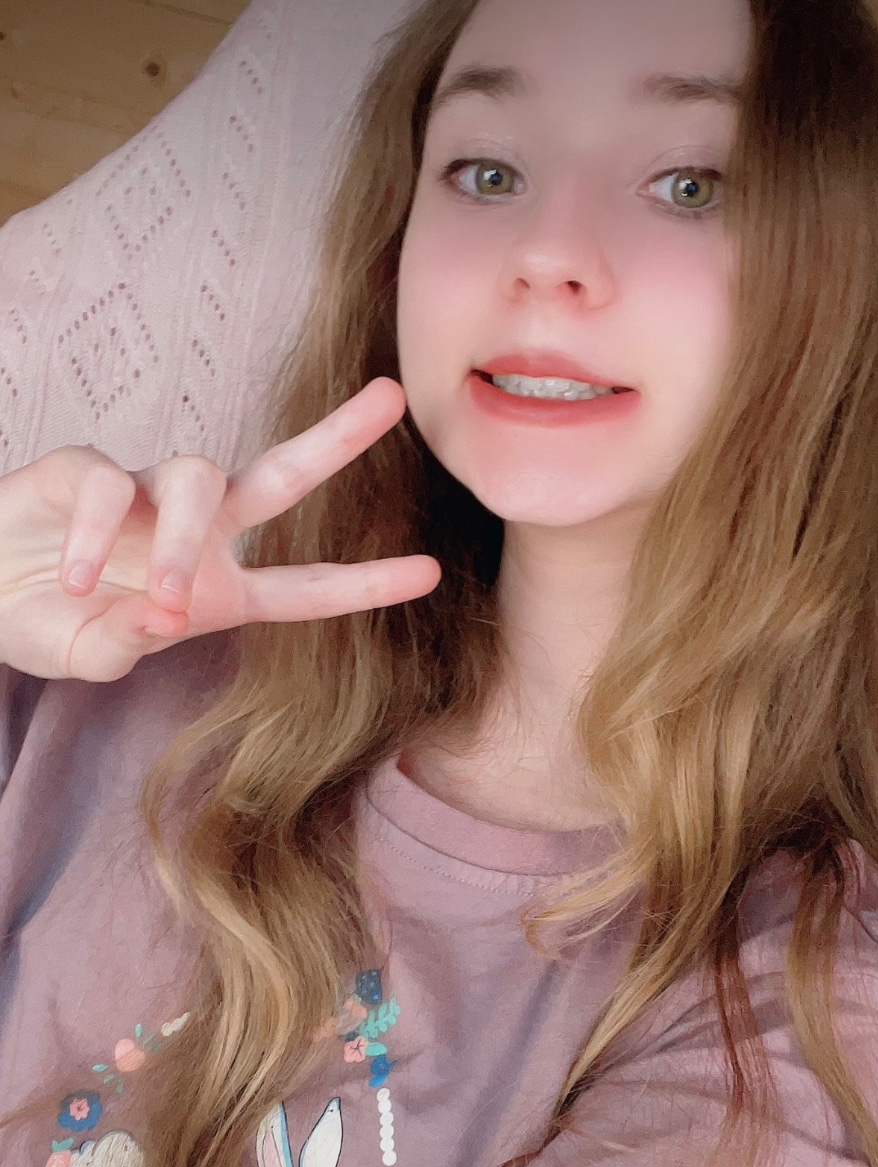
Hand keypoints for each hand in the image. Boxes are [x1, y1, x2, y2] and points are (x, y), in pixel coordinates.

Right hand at [0, 377, 440, 680]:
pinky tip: (72, 580)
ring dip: (182, 543)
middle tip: (392, 398)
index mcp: (218, 591)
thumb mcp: (88, 657)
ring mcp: (145, 495)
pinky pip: (104, 486)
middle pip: (279, 475)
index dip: (364, 584)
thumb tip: (156, 618)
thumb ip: (122, 647)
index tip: (432, 573)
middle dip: (336, 438)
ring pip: (195, 477)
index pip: (303, 587)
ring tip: (155, 602)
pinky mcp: (85, 470)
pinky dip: (91, 538)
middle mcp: (195, 532)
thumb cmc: (46, 623)